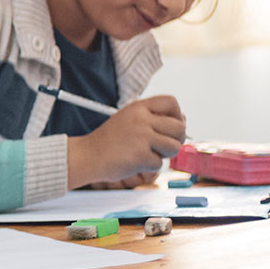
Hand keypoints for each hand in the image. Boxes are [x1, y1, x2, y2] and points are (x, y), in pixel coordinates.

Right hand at [68, 95, 184, 188]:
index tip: (170, 126)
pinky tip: (134, 161)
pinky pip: (159, 163)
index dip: (177, 115)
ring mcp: (141, 137)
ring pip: (174, 146)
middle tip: (162, 145)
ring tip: (147, 153)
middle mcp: (141, 118)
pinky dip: (149, 166)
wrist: (86, 156)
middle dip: (176, 139)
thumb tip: (183, 120)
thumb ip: (153, 118)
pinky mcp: (140, 155)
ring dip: (164, 154)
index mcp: (138, 107)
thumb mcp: (129, 120)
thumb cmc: (109, 141)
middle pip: (179, 127)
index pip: (171, 102)